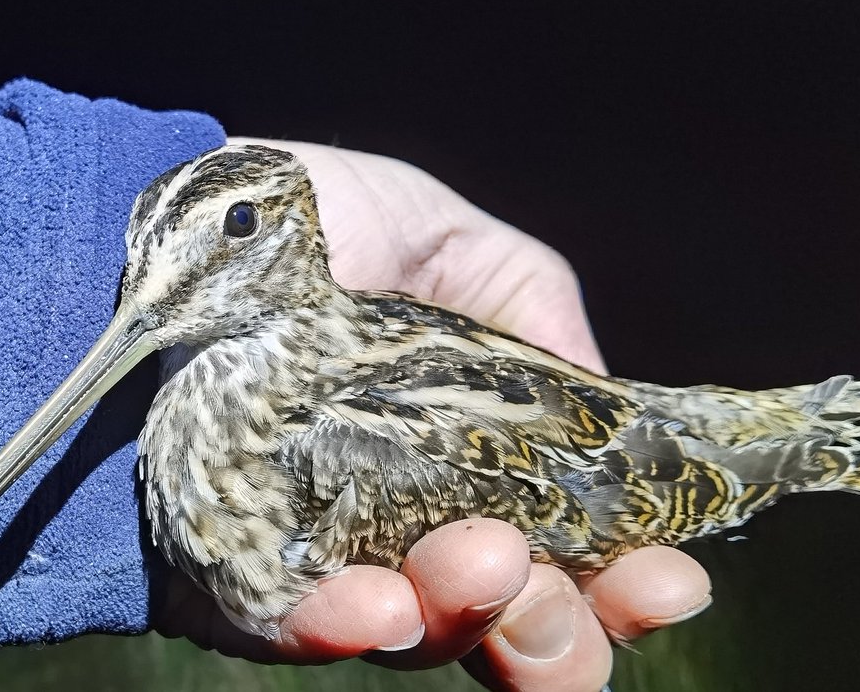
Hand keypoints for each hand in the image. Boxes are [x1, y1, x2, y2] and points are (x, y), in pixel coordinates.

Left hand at [153, 138, 713, 690]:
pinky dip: (337, 624)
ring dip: (465, 616)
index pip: (566, 555)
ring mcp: (323, 557)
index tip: (671, 578)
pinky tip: (374, 605)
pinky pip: (288, 622)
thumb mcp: (450, 244)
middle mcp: (407, 527)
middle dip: (560, 635)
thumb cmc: (324, 228)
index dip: (626, 584)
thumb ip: (534, 311)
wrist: (188, 224)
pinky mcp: (232, 569)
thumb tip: (611, 400)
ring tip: (490, 561)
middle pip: (503, 627)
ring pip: (413, 634)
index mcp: (472, 467)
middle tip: (579, 591)